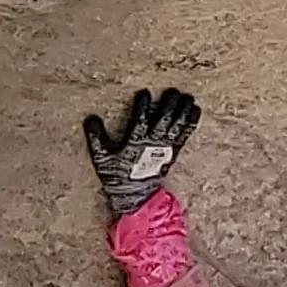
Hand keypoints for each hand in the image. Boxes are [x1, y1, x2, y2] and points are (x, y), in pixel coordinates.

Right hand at [80, 88, 200, 216]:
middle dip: (169, 104)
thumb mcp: (102, 159)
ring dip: (183, 110)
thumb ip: (96, 139)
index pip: (140, 120)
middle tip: (172, 91)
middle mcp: (153, 143)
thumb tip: (90, 119)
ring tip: (187, 96)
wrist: (135, 195)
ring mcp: (165, 148)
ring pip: (177, 125)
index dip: (142, 105)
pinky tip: (195, 109)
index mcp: (135, 142)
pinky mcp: (173, 152)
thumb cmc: (117, 175)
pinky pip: (185, 134)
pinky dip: (191, 122)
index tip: (144, 92)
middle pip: (164, 119)